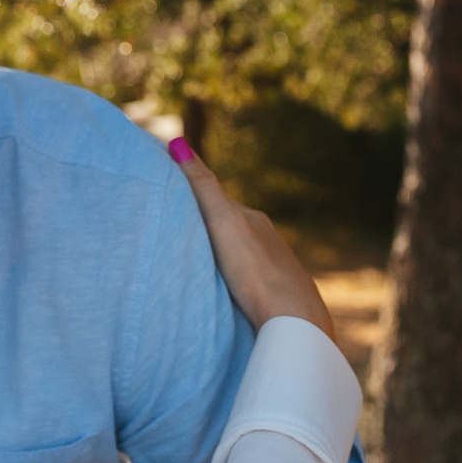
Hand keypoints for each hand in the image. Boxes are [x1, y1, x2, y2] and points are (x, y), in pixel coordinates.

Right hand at [167, 139, 335, 342]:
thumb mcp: (222, 222)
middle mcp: (266, 237)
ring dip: (219, 254)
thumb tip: (177, 143)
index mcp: (252, 219)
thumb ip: (203, 186)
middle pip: (228, 227)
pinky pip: (249, 277)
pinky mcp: (276, 294)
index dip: (192, 199)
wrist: (293, 319)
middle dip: (205, 227)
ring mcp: (275, 266)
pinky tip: (224, 289)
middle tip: (174, 232)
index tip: (168, 199)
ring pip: (240, 253)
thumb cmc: (254, 270)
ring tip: (195, 264)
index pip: (216, 202)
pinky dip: (234, 275)